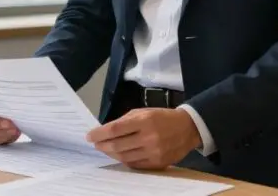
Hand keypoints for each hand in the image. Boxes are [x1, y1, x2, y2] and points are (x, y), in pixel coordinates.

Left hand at [86, 108, 201, 169]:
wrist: (188, 129)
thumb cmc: (162, 117)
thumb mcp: (143, 112)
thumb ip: (125, 121)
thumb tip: (105, 130)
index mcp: (144, 121)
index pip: (115, 129)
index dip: (99, 133)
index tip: (89, 136)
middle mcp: (149, 138)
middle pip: (118, 145)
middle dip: (102, 145)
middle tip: (95, 144)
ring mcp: (154, 152)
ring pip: (124, 157)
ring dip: (111, 153)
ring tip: (104, 149)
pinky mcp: (157, 163)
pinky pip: (135, 164)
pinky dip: (123, 160)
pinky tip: (118, 155)